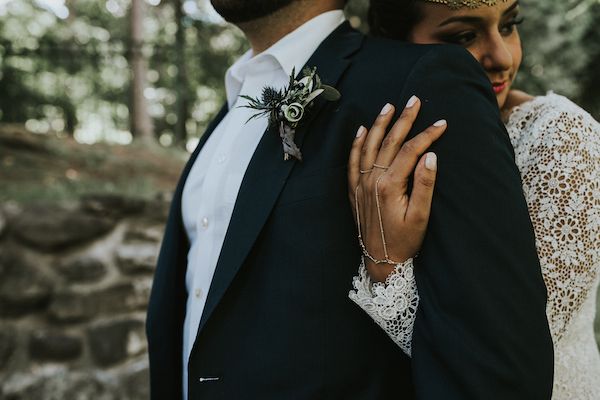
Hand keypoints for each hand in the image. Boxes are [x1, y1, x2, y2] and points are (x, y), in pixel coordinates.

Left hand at [348, 97, 446, 281]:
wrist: (380, 261)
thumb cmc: (405, 241)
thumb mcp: (421, 217)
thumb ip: (425, 185)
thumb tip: (431, 156)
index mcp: (389, 186)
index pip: (410, 151)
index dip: (427, 135)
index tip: (443, 123)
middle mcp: (371, 181)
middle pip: (389, 142)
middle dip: (403, 119)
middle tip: (415, 100)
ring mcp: (360, 185)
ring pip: (368, 146)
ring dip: (379, 124)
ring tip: (389, 106)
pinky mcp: (354, 191)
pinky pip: (352, 161)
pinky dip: (356, 144)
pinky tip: (361, 130)